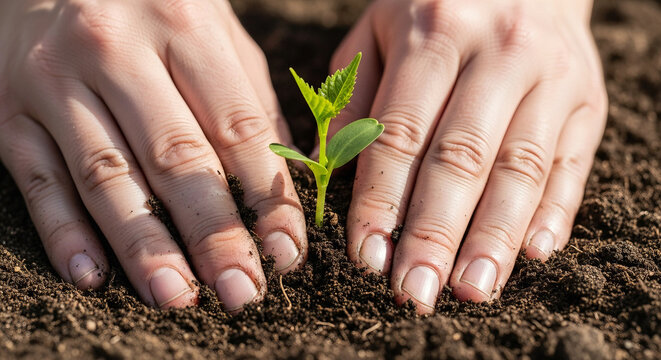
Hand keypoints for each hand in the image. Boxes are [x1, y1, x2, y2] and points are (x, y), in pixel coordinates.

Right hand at [0, 0, 306, 311]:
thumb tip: (284, 182)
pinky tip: (94, 276)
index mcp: (182, 25)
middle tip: (241, 290)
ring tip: (177, 296)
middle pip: (173, 158)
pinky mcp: (8, 112)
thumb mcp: (214, 32)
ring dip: (143, 247)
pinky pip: (38, 180)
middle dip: (212, 234)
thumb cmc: (151, 6)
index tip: (286, 252)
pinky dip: (64, 233)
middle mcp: (115, 49)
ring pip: (106, 178)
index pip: (236, 127)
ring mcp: (55, 81)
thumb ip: (248, 100)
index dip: (266, 196)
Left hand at [329, 0, 606, 312]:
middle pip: (463, 158)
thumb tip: (333, 174)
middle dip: (435, 233)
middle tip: (415, 291)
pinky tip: (533, 253)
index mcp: (434, 32)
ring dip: (494, 238)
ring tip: (470, 291)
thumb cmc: (436, 7)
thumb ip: (353, 97)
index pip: (400, 134)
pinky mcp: (590, 99)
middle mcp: (499, 52)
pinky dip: (555, 212)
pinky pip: (573, 163)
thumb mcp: (379, 30)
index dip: (381, 201)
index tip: (367, 257)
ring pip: (522, 169)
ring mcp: (552, 76)